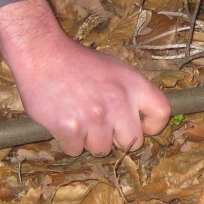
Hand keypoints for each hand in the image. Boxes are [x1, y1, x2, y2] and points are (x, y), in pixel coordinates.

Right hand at [0, 0, 170, 154]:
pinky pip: (75, 150)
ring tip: (79, 118)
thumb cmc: (78, 61)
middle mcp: (118, 102)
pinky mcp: (70, 128)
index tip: (141, 127)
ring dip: (90, 140)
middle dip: (117, 138)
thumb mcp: (115, 68)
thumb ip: (130, 92)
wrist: (42, 54)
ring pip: (102, 149)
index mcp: (133, 84)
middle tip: (102, 126)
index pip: (161, 113)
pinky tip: (63, 120)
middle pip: (132, 141)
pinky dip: (68, 141)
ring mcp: (94, 117)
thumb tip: (139, 120)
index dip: (152, 125)